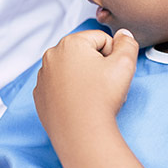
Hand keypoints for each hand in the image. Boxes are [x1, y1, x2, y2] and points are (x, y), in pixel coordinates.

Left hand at [33, 28, 138, 147]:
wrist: (82, 133)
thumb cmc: (101, 98)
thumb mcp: (125, 64)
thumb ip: (127, 43)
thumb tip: (122, 34)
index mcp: (70, 43)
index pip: (101, 39)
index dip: (113, 55)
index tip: (112, 73)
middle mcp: (51, 56)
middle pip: (84, 53)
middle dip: (97, 65)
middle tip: (104, 85)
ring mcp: (43, 76)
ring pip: (71, 69)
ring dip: (83, 77)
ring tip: (91, 95)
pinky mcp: (40, 94)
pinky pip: (59, 86)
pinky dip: (69, 91)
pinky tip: (79, 103)